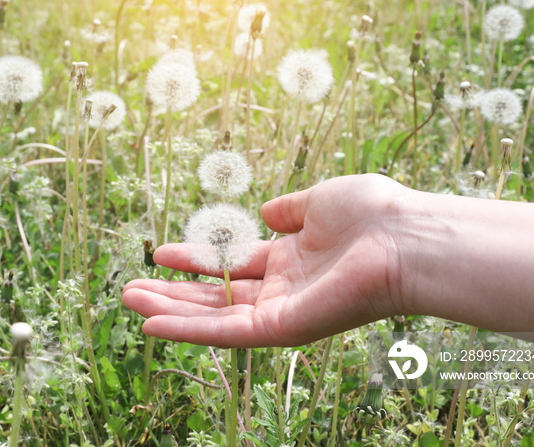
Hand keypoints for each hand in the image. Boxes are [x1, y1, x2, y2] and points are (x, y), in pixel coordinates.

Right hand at [123, 174, 408, 347]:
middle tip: (132, 287)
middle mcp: (283, 289)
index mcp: (290, 259)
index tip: (162, 252)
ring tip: (129, 300)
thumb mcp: (319, 201)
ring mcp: (281, 311)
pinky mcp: (282, 329)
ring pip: (214, 316)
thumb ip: (289, 209)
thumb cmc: (371, 213)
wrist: (404, 236)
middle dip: (174, 292)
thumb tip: (265, 211)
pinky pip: (226, 332)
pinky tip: (151, 325)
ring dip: (170, 311)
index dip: (197, 259)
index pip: (233, 263)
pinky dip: (187, 330)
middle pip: (217, 295)